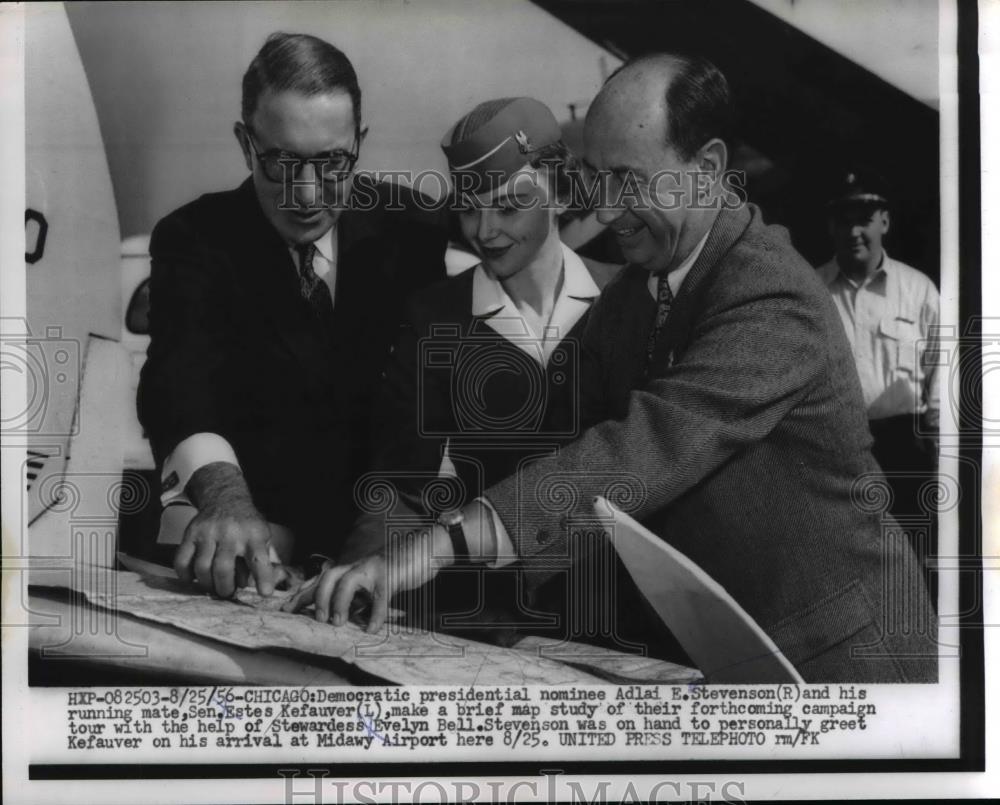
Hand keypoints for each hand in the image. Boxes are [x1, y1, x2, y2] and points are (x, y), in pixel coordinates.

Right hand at [173, 462, 277, 597]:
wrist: (225, 498)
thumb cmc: (246, 524)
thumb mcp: (262, 537)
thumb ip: (261, 562)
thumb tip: (255, 588)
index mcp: (253, 535)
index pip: (259, 559)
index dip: (262, 578)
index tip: (265, 593)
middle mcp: (231, 532)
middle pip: (223, 568)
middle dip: (225, 588)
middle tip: (226, 592)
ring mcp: (208, 532)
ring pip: (202, 567)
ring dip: (207, 584)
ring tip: (213, 585)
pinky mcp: (190, 533)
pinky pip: (182, 561)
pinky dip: (186, 575)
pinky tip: (194, 577)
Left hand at [286, 525, 452, 632]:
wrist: (427, 547)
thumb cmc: (400, 567)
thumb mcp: (373, 582)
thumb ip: (357, 595)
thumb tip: (342, 617)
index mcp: (352, 568)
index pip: (322, 580)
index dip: (303, 595)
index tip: (286, 610)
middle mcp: (358, 565)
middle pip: (328, 576)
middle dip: (318, 598)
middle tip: (319, 619)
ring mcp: (374, 568)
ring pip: (347, 581)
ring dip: (339, 603)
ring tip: (338, 623)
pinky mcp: (391, 574)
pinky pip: (379, 596)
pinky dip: (375, 614)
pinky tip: (372, 629)